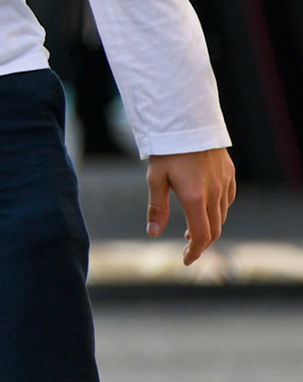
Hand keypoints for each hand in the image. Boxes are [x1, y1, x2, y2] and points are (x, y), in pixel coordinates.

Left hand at [146, 147, 236, 264]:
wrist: (187, 121)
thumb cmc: (167, 150)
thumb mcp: (155, 178)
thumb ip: (157, 207)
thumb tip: (152, 233)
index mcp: (194, 198)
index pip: (200, 236)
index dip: (194, 252)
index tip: (186, 261)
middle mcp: (214, 193)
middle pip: (214, 230)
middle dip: (201, 244)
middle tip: (187, 249)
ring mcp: (224, 183)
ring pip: (222, 215)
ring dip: (209, 227)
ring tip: (191, 229)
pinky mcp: (229, 174)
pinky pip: (227, 199)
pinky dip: (218, 210)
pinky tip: (206, 207)